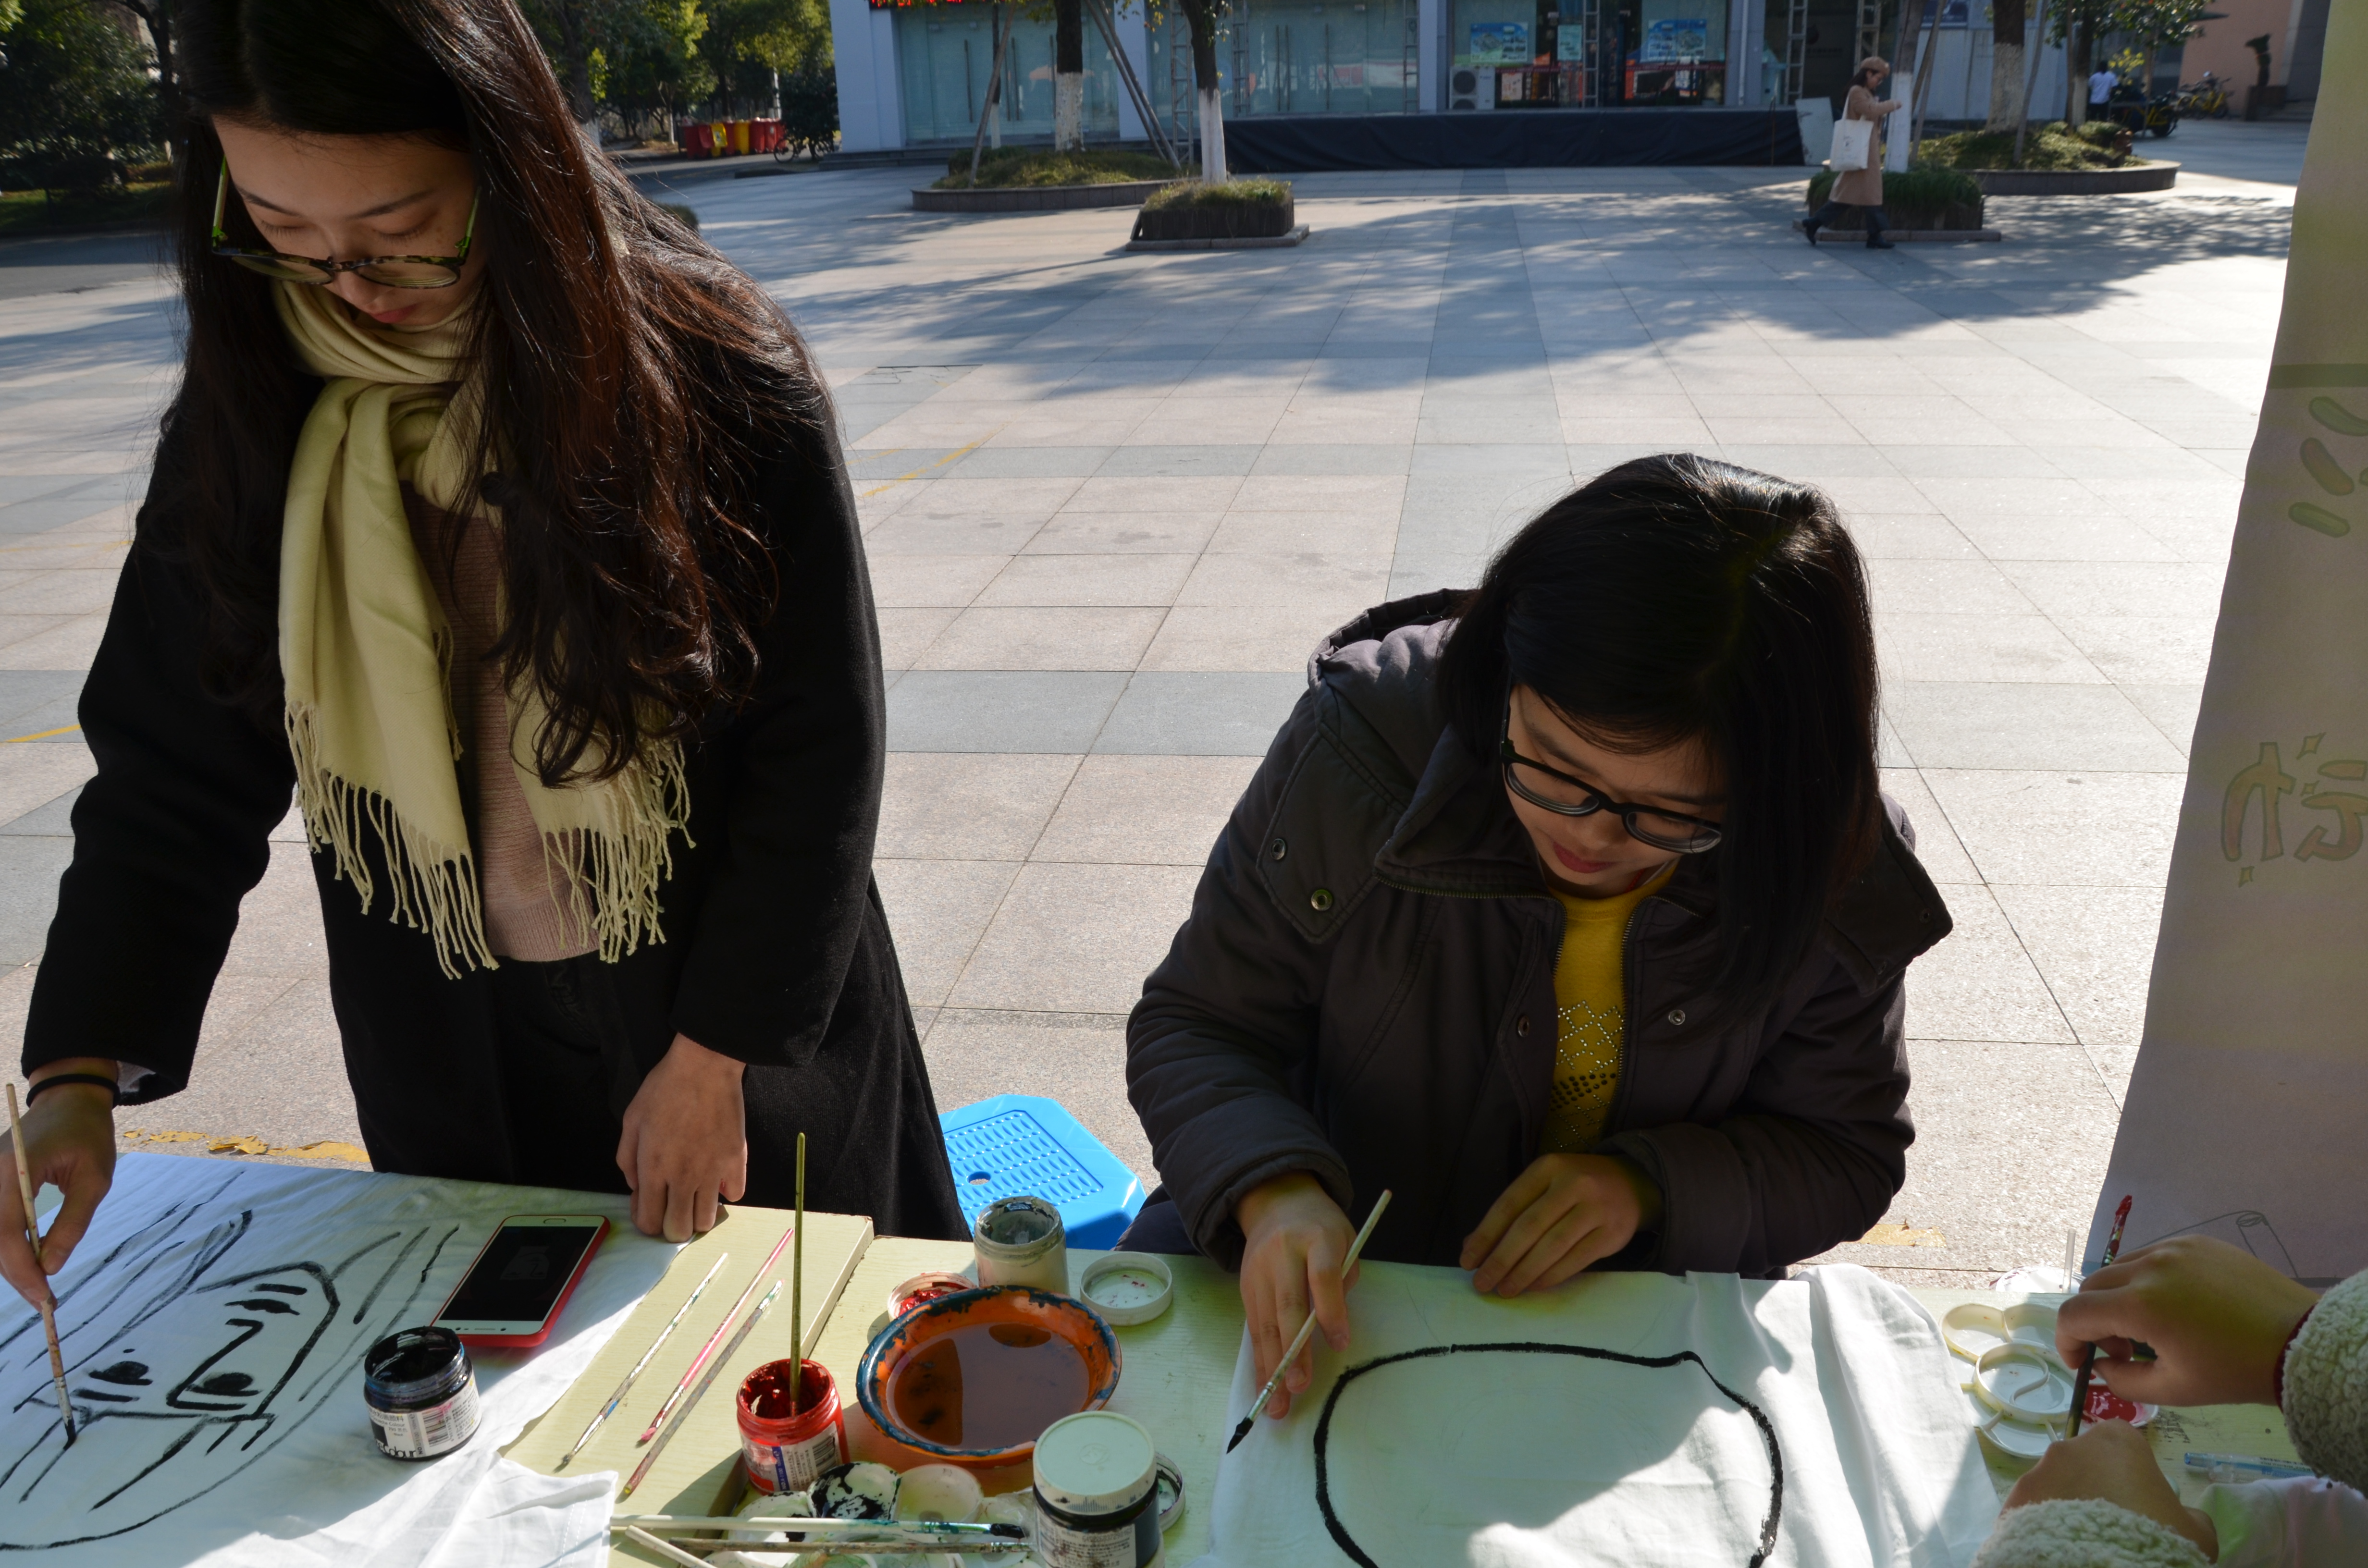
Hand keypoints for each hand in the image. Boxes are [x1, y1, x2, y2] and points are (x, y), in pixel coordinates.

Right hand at [2, 1059, 119, 1309]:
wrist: (70, 1098)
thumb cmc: (87, 1133)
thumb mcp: (94, 1178)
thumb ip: (72, 1223)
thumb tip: (50, 1266)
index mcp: (12, 1171)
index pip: (6, 1233)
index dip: (21, 1270)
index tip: (44, 1296)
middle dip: (15, 1273)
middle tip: (43, 1301)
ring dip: (11, 1262)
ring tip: (39, 1286)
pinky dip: (9, 1244)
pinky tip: (30, 1260)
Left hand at [615, 1034, 747, 1241]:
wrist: (705, 1066)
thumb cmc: (664, 1089)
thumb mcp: (631, 1121)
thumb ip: (627, 1159)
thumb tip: (636, 1186)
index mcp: (654, 1169)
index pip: (649, 1222)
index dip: (646, 1221)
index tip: (647, 1204)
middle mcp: (684, 1177)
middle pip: (679, 1230)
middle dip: (671, 1227)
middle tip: (670, 1206)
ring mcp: (713, 1171)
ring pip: (707, 1220)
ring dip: (698, 1214)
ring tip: (693, 1195)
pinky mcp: (736, 1160)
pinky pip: (735, 1195)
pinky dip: (725, 1192)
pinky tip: (716, 1177)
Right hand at [1235, 1172, 1354, 1419]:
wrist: (1276, 1200)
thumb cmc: (1321, 1227)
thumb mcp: (1345, 1239)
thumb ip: (1343, 1279)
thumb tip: (1332, 1329)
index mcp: (1316, 1237)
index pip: (1322, 1276)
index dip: (1331, 1311)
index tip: (1340, 1344)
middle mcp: (1281, 1253)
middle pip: (1287, 1304)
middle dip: (1293, 1350)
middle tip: (1300, 1386)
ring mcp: (1258, 1271)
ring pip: (1264, 1322)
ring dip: (1270, 1366)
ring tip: (1276, 1403)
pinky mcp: (1244, 1286)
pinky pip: (1252, 1327)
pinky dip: (1259, 1359)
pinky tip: (1264, 1385)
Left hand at [1459, 1153, 1660, 1296]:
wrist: (1632, 1184)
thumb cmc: (1575, 1188)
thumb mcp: (1543, 1187)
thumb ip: (1512, 1213)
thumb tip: (1472, 1247)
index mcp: (1548, 1168)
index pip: (1509, 1204)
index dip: (1485, 1235)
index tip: (1467, 1260)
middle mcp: (1573, 1184)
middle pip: (1529, 1227)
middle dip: (1501, 1259)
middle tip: (1482, 1283)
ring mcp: (1596, 1209)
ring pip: (1552, 1246)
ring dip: (1524, 1272)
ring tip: (1505, 1290)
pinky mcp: (1613, 1234)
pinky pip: (1576, 1260)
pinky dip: (1551, 1276)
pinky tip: (1533, 1286)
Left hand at [2004, 1421, 2216, 1559]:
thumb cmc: (2156, 1540)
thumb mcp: (2196, 1530)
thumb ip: (2188, 1513)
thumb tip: (2183, 1515)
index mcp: (2115, 1442)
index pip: (2121, 1441)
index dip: (2131, 1469)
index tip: (2138, 1498)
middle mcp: (2068, 1448)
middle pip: (2084, 1461)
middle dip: (2094, 1485)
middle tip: (2110, 1522)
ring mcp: (2036, 1474)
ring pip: (2055, 1485)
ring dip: (2066, 1504)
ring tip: (2083, 1538)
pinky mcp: (2012, 1503)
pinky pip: (2033, 1509)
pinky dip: (2043, 1524)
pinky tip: (2059, 1546)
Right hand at [2055, 1236, 2318, 1407]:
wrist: (2299, 1342)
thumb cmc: (2235, 1371)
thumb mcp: (2174, 1390)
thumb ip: (2122, 1380)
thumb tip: (2100, 1365)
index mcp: (2139, 1305)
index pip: (2074, 1315)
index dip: (2067, 1341)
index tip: (2082, 1364)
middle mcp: (2148, 1266)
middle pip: (2092, 1288)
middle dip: (2094, 1321)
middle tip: (2122, 1350)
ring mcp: (2173, 1248)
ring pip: (2119, 1269)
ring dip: (2118, 1298)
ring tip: (2150, 1326)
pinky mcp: (2195, 1242)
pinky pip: (2152, 1257)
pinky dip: (2146, 1280)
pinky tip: (2175, 1304)